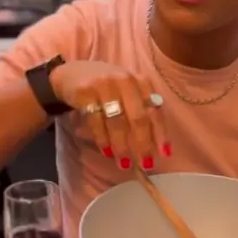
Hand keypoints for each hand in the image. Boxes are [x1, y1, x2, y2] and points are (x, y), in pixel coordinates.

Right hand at [50, 61, 169, 169]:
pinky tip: (107, 152)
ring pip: (117, 122)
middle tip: (145, 165)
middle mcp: (125, 80)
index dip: (161, 133)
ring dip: (122, 146)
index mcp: (141, 81)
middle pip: (138, 118)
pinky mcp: (85, 92)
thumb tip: (154, 145)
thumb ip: (141, 110)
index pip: (155, 110)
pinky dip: (102, 139)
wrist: (72, 73)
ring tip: (124, 164)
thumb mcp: (128, 92)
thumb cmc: (107, 88)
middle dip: (143, 144)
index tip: (164, 154)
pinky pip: (96, 121)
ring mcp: (104, 85)